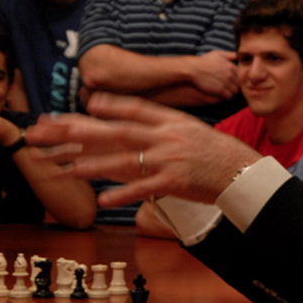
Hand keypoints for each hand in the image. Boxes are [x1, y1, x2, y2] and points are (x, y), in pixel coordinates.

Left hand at [26, 92, 261, 206]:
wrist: (243, 173)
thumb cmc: (217, 153)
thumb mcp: (192, 130)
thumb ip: (166, 127)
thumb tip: (140, 125)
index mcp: (172, 121)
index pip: (136, 108)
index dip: (111, 104)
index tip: (86, 102)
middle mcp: (168, 137)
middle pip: (119, 132)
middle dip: (84, 132)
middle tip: (59, 134)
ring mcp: (170, 159)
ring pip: (125, 161)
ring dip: (94, 165)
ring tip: (69, 170)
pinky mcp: (175, 182)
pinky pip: (144, 188)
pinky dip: (123, 194)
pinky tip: (103, 200)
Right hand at [190, 50, 238, 99]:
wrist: (193, 68)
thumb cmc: (204, 61)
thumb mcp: (217, 54)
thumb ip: (229, 55)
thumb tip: (237, 56)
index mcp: (231, 66)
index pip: (239, 76)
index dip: (236, 79)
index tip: (231, 81)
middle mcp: (230, 74)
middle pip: (238, 84)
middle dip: (234, 86)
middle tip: (228, 88)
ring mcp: (225, 83)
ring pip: (234, 91)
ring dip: (231, 92)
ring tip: (226, 92)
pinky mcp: (220, 90)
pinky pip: (228, 96)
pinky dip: (226, 96)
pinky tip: (222, 95)